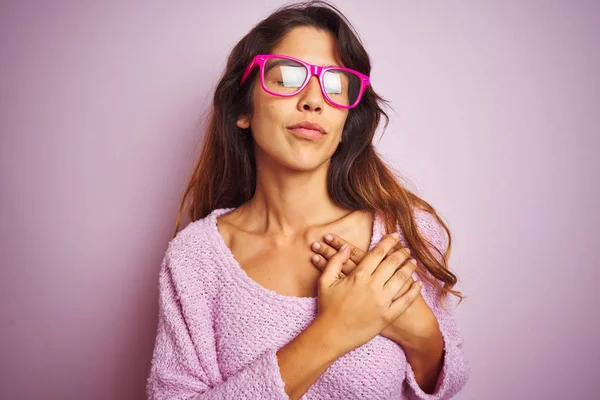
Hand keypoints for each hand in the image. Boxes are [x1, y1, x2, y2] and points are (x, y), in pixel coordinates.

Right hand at [311, 233, 439, 346]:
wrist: (331, 335)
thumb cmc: (327, 308)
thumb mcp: (326, 281)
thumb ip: (335, 261)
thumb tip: (346, 248)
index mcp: (359, 276)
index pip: (378, 253)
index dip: (388, 242)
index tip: (394, 236)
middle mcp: (373, 286)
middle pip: (393, 263)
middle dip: (401, 253)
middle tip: (406, 249)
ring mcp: (382, 302)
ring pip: (402, 279)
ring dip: (409, 268)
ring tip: (413, 262)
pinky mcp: (387, 316)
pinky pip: (405, 301)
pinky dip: (414, 291)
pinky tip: (418, 283)